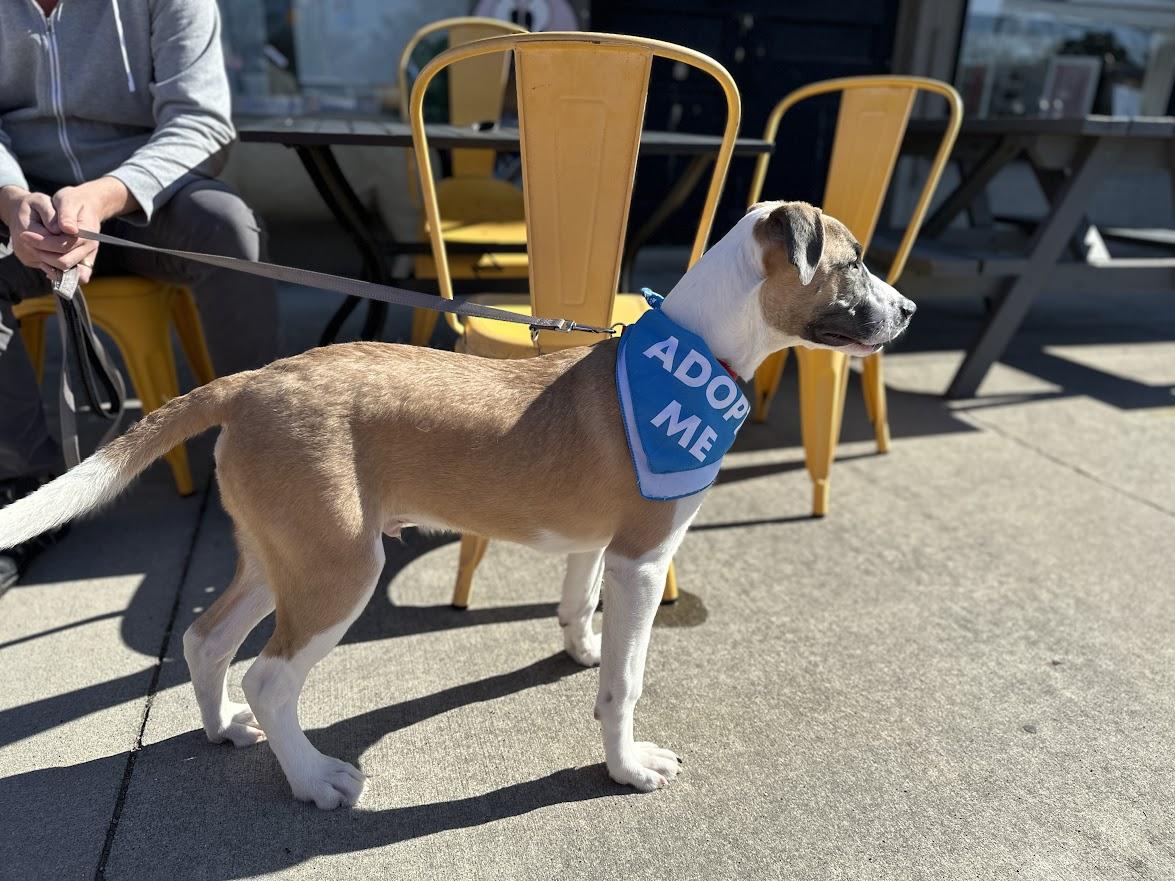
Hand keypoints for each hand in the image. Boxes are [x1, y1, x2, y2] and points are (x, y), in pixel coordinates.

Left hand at [2, 177, 133, 284]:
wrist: (87, 206)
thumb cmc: (75, 202)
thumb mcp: (68, 200)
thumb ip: (67, 215)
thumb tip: (68, 229)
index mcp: (87, 234)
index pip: (63, 245)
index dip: (43, 243)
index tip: (25, 235)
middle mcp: (89, 248)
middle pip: (65, 262)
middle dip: (43, 254)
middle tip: (28, 242)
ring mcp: (87, 255)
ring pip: (66, 269)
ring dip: (48, 263)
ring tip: (34, 249)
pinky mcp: (83, 260)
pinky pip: (74, 274)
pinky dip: (59, 272)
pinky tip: (46, 262)